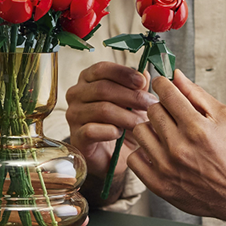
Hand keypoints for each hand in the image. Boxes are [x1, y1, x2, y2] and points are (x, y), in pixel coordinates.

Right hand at [64, 61, 156, 201]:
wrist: (113, 156)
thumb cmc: (122, 124)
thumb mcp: (134, 103)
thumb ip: (138, 87)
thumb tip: (145, 74)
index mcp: (88, 80)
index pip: (102, 69)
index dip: (123, 73)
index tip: (142, 82)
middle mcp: (76, 94)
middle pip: (103, 88)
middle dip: (131, 96)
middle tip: (151, 105)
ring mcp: (74, 115)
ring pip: (101, 109)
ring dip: (126, 116)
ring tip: (140, 123)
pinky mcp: (76, 136)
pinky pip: (93, 130)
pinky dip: (110, 131)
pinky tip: (119, 134)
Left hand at [125, 71, 225, 223]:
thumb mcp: (224, 117)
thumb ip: (197, 94)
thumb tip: (175, 75)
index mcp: (196, 127)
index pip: (166, 92)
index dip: (163, 84)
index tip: (165, 86)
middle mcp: (179, 147)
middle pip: (152, 110)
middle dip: (161, 108)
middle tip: (172, 115)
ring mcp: (166, 167)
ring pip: (140, 131)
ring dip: (151, 130)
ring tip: (166, 135)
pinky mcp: (159, 185)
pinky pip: (134, 158)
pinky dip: (144, 153)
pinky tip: (158, 153)